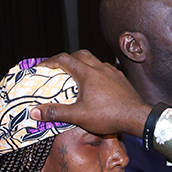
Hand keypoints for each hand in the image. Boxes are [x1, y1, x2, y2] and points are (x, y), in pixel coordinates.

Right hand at [31, 50, 151, 137]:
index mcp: (87, 73)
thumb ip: (56, 112)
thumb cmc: (108, 115)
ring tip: (77, 77)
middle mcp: (100, 68)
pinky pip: (105, 69)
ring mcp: (112, 72)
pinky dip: (96, 72)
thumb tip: (35, 112)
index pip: (64, 59)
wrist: (136, 117)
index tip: (42, 67)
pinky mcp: (121, 78)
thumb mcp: (78, 116)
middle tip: (60, 69)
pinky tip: (96, 85)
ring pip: (94, 60)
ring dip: (83, 64)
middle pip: (80, 54)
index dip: (50, 61)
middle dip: (68, 59)